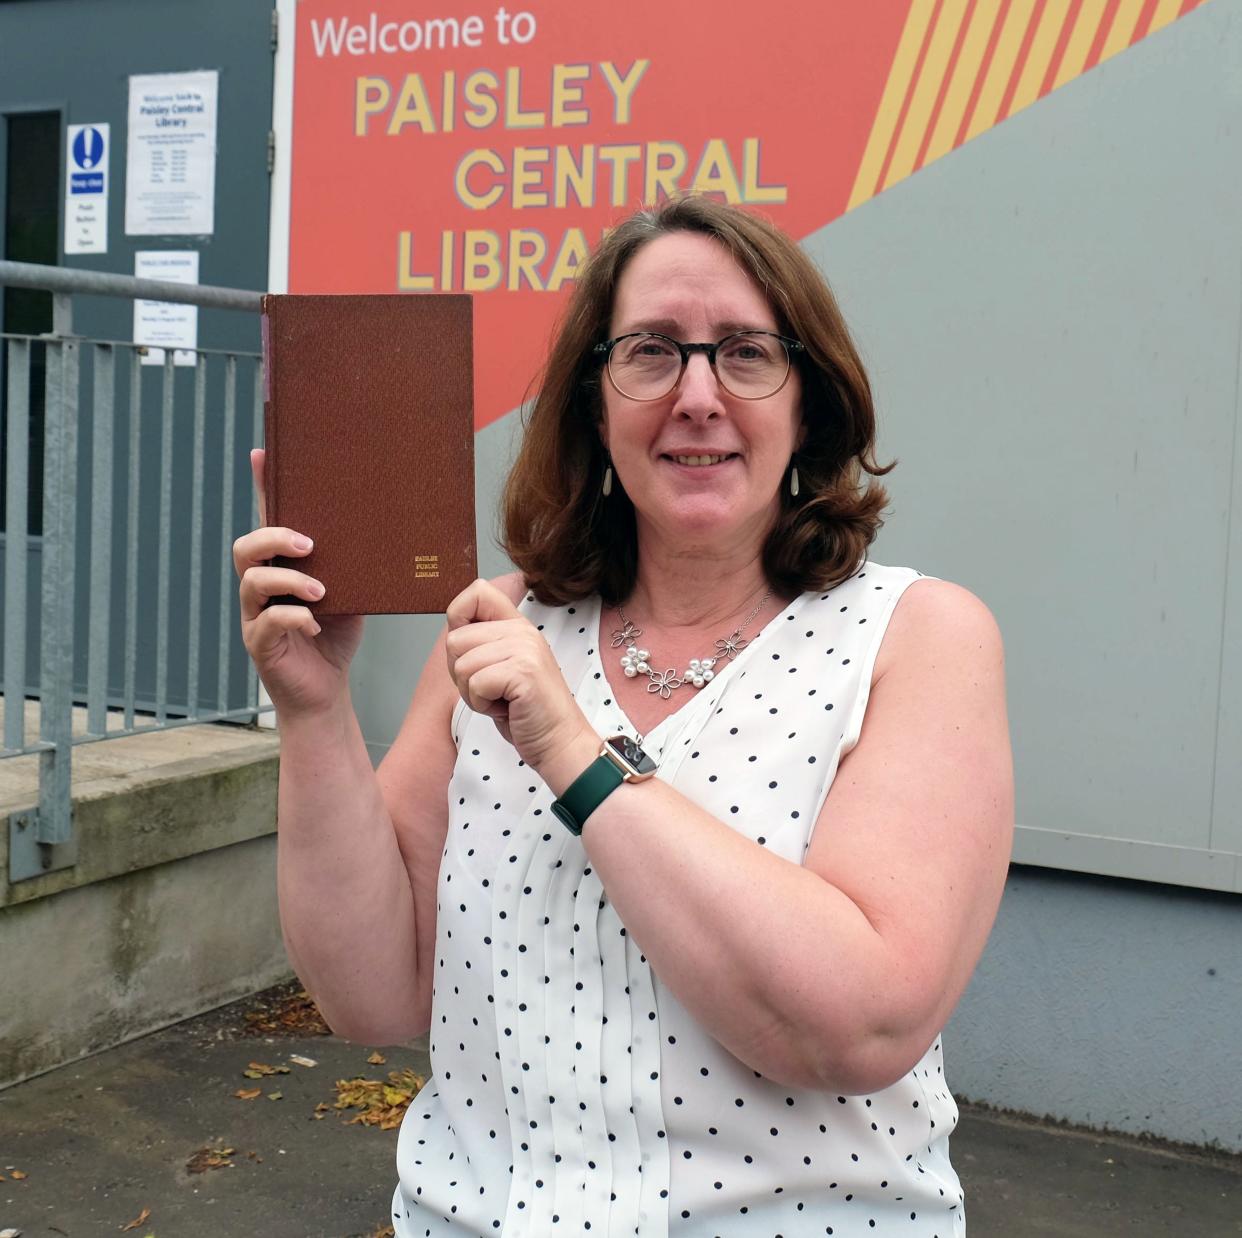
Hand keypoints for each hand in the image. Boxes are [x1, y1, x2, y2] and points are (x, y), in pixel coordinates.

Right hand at [234, 448, 364, 716]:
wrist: (326, 689)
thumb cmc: (335, 635)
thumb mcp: (351, 590)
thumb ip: (353, 564)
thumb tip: (385, 528)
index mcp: (280, 567)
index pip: (267, 522)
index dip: (262, 490)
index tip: (262, 455)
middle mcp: (260, 588)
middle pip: (245, 547)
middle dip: (273, 538)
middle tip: (308, 543)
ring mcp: (255, 615)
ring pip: (251, 583)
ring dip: (287, 580)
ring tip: (319, 590)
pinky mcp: (259, 644)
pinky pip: (265, 623)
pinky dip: (291, 618)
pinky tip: (313, 622)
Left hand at [445, 579, 596, 778]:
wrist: (558, 742)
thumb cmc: (526, 711)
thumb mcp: (502, 667)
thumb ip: (481, 644)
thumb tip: (452, 632)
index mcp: (517, 625)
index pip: (478, 591)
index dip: (458, 616)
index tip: (471, 651)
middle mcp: (522, 631)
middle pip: (455, 639)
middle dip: (462, 673)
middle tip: (492, 689)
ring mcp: (525, 649)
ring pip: (461, 664)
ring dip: (472, 693)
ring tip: (501, 699)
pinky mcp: (523, 671)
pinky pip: (474, 684)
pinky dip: (482, 705)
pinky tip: (505, 708)